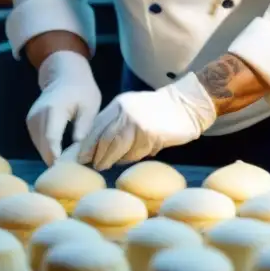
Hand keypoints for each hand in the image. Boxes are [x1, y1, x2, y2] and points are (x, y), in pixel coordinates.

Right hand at [26, 51, 101, 165]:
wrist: (66, 76)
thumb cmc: (82, 91)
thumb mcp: (90, 107)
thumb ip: (84, 127)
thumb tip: (78, 149)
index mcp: (53, 110)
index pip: (51, 139)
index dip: (55, 157)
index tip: (63, 172)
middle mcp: (37, 115)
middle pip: (43, 145)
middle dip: (55, 161)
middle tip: (70, 175)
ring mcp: (31, 119)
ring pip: (39, 146)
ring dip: (51, 156)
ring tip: (68, 167)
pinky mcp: (31, 122)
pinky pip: (38, 141)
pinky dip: (48, 149)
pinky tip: (60, 155)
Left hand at [77, 73, 216, 169]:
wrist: (188, 104)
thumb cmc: (159, 110)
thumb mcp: (133, 108)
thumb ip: (116, 122)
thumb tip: (97, 146)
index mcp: (119, 105)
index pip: (96, 127)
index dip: (87, 145)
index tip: (81, 158)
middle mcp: (125, 112)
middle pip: (103, 140)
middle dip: (97, 155)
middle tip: (95, 165)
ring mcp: (138, 123)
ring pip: (118, 149)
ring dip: (113, 160)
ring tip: (111, 164)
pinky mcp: (150, 134)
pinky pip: (135, 153)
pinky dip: (132, 158)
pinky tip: (135, 156)